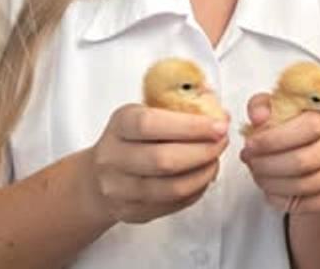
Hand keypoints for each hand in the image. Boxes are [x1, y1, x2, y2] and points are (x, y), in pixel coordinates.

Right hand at [85, 103, 229, 223]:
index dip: (190, 126)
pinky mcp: (130, 212)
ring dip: (203, 174)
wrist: (97, 177)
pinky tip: (202, 177)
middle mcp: (113, 157)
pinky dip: (195, 191)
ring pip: (171, 188)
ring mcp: (119, 189)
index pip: (151, 124)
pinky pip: (172, 205)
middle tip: (222, 143)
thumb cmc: (131, 139)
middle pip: (164, 160)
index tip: (218, 126)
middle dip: (203, 152)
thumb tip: (220, 114)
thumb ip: (180, 109)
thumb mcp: (146, 112)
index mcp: (120, 124)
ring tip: (214, 161)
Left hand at [240, 95, 319, 213]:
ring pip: (309, 184)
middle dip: (269, 165)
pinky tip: (273, 193)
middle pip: (307, 159)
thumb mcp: (278, 109)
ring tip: (258, 177)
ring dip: (275, 184)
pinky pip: (315, 203)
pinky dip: (287, 201)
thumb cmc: (297, 127)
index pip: (310, 126)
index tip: (250, 146)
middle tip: (251, 164)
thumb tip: (258, 117)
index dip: (275, 139)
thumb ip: (263, 106)